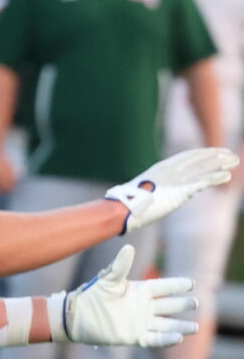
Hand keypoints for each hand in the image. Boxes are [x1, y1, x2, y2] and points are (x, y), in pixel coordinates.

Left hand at [51, 245, 198, 350]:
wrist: (79, 317)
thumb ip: (120, 265)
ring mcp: (141, 322)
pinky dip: (166, 339)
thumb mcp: (108, 279)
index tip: (191, 283)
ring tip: (195, 326)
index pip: (163, 287)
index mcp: (139, 291)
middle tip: (196, 302)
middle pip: (169, 306)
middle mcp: (143, 307)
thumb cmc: (93, 295)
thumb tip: (129, 247)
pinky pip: (155, 339)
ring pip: (166, 324)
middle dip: (182, 304)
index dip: (177, 285)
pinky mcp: (135, 336)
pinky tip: (178, 338)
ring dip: (180, 326)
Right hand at [105, 147, 238, 233]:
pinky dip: (215, 178)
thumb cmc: (132, 202)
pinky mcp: (179, 191)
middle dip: (216, 155)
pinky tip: (226, 176)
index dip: (204, 153)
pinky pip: (201, 182)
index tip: (216, 151)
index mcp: (162, 167)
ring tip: (234, 162)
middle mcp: (170, 169)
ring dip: (220, 164)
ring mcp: (175, 179)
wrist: (125, 207)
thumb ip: (164, 188)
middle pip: (198, 158)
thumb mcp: (148, 190)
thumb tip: (176, 194)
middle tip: (231, 154)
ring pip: (202, 167)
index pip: (188, 156)